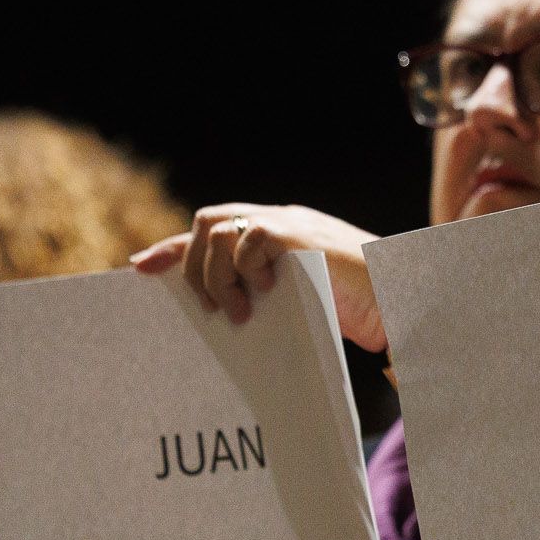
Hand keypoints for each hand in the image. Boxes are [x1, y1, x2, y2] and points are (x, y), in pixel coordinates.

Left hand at [132, 203, 384, 350]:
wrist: (399, 297)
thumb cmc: (358, 306)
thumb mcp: (298, 300)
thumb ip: (265, 296)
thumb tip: (230, 319)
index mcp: (274, 233)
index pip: (211, 230)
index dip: (172, 247)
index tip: (139, 267)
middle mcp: (277, 220)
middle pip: (206, 223)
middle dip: (192, 267)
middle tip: (210, 309)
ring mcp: (288, 223)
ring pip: (218, 230)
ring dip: (216, 275)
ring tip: (237, 311)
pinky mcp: (299, 234)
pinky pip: (250, 238)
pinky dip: (247, 268)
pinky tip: (263, 293)